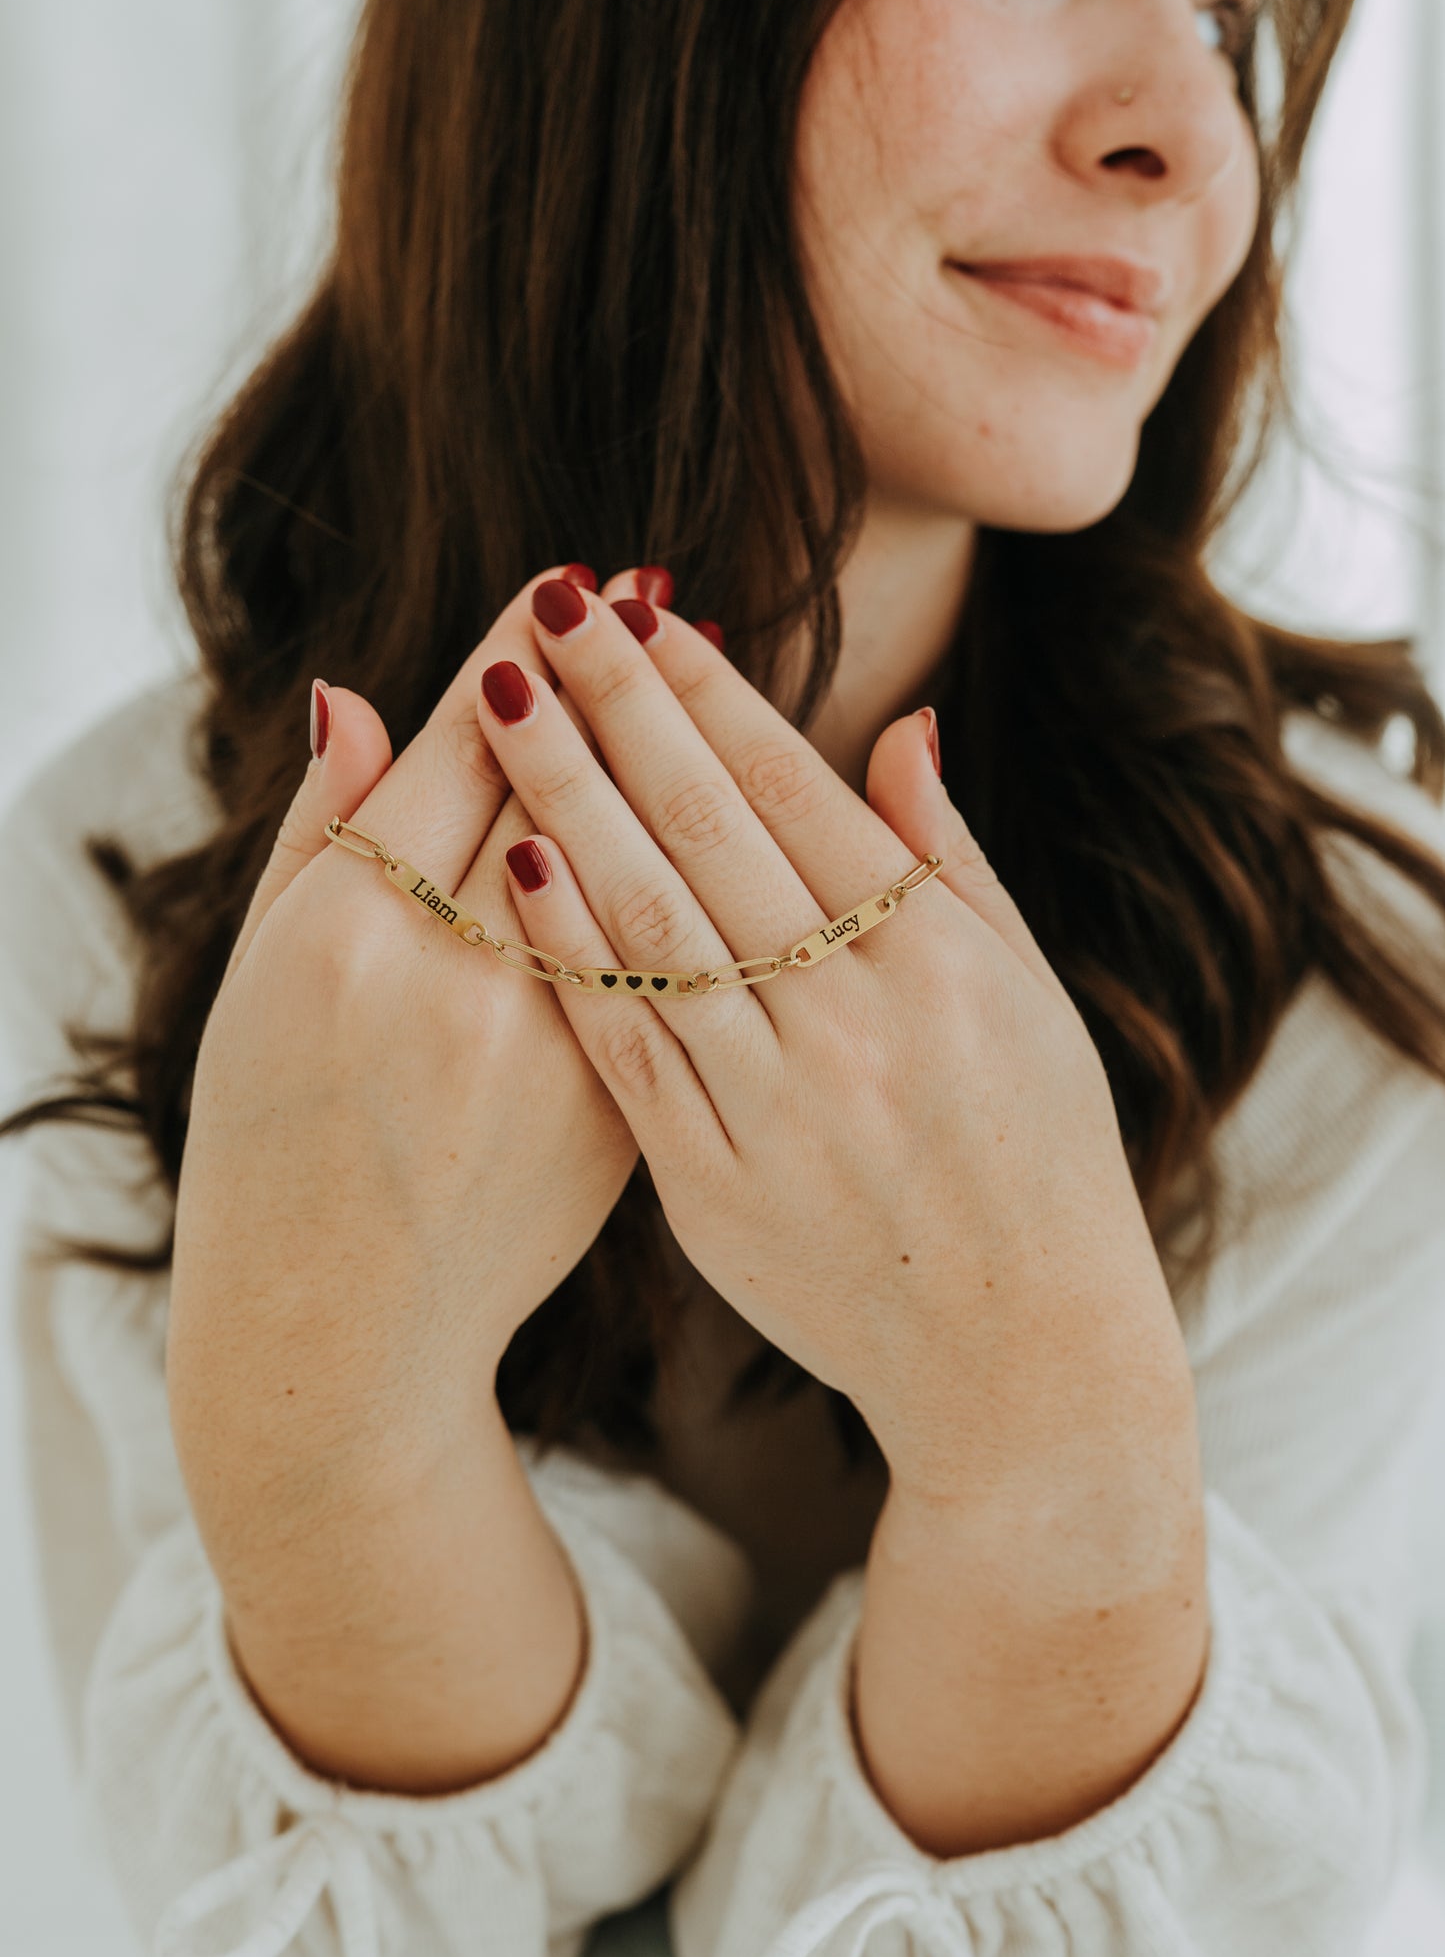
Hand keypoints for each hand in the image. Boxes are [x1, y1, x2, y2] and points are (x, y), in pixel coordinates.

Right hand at [166, 565, 639, 1505]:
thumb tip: (356, 691)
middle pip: (559, 792)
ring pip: (636, 869)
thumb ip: (317, 832)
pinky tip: (735, 812)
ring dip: (677, 755)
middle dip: (612, 679)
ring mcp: (549, 1051)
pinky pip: (672, 973)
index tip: (569, 580)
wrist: (342, 1326)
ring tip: (707, 663)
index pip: (461, 755)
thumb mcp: (262, 975)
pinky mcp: (619, 1114)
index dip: (520, 658)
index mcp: (351, 932)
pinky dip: (701, 882)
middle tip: (654, 585)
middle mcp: (454, 981)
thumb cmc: (275, 1134)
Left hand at [471, 570, 1186, 1508]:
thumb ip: (950, 859)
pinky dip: (569, 953)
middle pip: (706, 828)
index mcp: (932, 956)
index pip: (794, 786)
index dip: (707, 689)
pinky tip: (515, 863)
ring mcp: (776, 1100)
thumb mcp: (1027, 995)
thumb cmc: (1038, 1156)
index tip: (639, 608)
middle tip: (545, 603)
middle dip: (618, 703)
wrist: (1018, 1353)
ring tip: (503, 700)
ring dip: (567, 798)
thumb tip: (899, 724)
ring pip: (649, 921)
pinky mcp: (711, 1181)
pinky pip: (625, 1047)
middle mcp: (851, 1014)